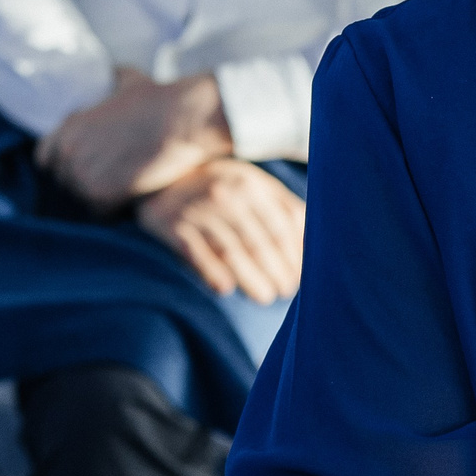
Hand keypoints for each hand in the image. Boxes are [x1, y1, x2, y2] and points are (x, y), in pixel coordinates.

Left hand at [38, 69, 233, 209]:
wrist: (180, 120)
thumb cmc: (158, 99)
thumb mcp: (127, 79)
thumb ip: (112, 78)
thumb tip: (112, 71)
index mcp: (68, 127)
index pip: (44, 159)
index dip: (64, 165)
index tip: (86, 166)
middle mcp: (68, 151)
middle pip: (64, 183)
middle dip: (85, 182)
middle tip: (113, 177)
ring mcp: (81, 174)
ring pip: (82, 200)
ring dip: (101, 198)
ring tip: (126, 184)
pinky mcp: (100, 195)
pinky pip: (100, 213)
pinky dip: (116, 209)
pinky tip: (133, 194)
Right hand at [135, 159, 303, 303]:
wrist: (162, 179)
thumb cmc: (221, 187)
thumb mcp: (253, 185)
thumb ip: (283, 208)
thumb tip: (312, 245)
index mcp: (250, 183)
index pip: (281, 227)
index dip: (295, 257)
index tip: (301, 277)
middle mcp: (225, 194)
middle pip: (259, 243)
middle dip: (277, 272)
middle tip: (284, 291)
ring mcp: (197, 211)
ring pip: (232, 254)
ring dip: (252, 281)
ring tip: (264, 297)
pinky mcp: (172, 228)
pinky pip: (198, 257)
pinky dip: (214, 275)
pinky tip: (226, 289)